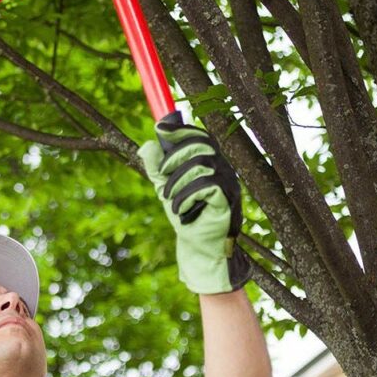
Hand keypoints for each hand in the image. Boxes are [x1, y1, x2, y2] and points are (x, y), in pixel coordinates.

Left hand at [138, 116, 248, 293]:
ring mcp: (229, 184)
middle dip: (175, 157)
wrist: (197, 247)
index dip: (181, 130)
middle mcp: (223, 170)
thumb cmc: (185, 216)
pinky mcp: (228, 200)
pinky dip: (187, 196)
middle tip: (162, 175)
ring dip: (177, 181)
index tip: (160, 129)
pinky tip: (181, 209)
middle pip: (201, 145)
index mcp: (210, 163)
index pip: (200, 137)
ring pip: (201, 165)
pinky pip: (206, 186)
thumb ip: (157, 168)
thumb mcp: (165, 188)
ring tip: (170, 199)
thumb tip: (147, 144)